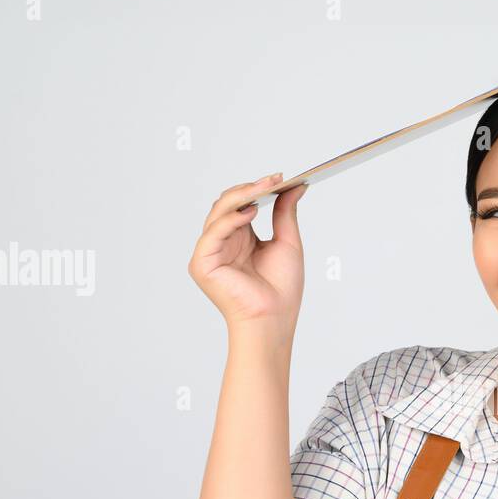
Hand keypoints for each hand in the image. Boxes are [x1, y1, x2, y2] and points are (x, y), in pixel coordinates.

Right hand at [187, 172, 309, 334]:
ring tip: (263, 189)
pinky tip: (249, 212)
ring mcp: (210, 253)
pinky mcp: (202, 263)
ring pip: (218, 213)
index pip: (241, 205)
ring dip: (241, 198)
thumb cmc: (281, 291)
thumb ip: (285, 213)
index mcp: (239, 239)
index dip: (257, 190)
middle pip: (226, 205)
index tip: (279, 178)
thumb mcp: (287, 243)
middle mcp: (222, 243)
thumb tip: (295, 186)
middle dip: (249, 189)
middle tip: (272, 180)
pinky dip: (230, 219)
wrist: (274, 320)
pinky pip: (213, 232)